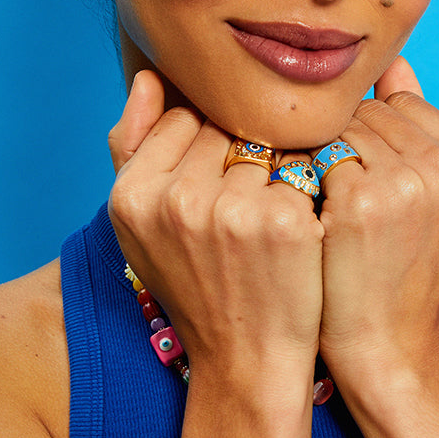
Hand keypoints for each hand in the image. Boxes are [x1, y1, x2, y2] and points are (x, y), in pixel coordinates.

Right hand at [107, 71, 323, 394]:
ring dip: (279, 167)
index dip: (209, 148)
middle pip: (227, 127)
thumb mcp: (143, 224)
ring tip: (272, 218)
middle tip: (248, 208)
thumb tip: (149, 77)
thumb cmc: (197, 283)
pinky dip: (307, 190)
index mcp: (131, 195)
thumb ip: (133, 147)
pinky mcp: (283, 222)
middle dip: (244, 155)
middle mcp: (175, 200)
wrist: (246, 359)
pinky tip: (300, 228)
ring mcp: (231, 210)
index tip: (217, 188)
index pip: (183, 119)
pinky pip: (303, 168)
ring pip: (269, 143)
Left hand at [316, 57, 438, 386]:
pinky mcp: (362, 199)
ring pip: (336, 128)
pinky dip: (300, 178)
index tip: (363, 182)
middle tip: (334, 195)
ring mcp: (408, 179)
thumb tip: (394, 60)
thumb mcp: (426, 193)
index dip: (368, 139)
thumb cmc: (398, 266)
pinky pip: (312, 155)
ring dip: (317, 158)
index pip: (400, 103)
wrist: (388, 345)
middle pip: (367, 111)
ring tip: (320, 204)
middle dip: (342, 145)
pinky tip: (307, 212)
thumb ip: (416, 123)